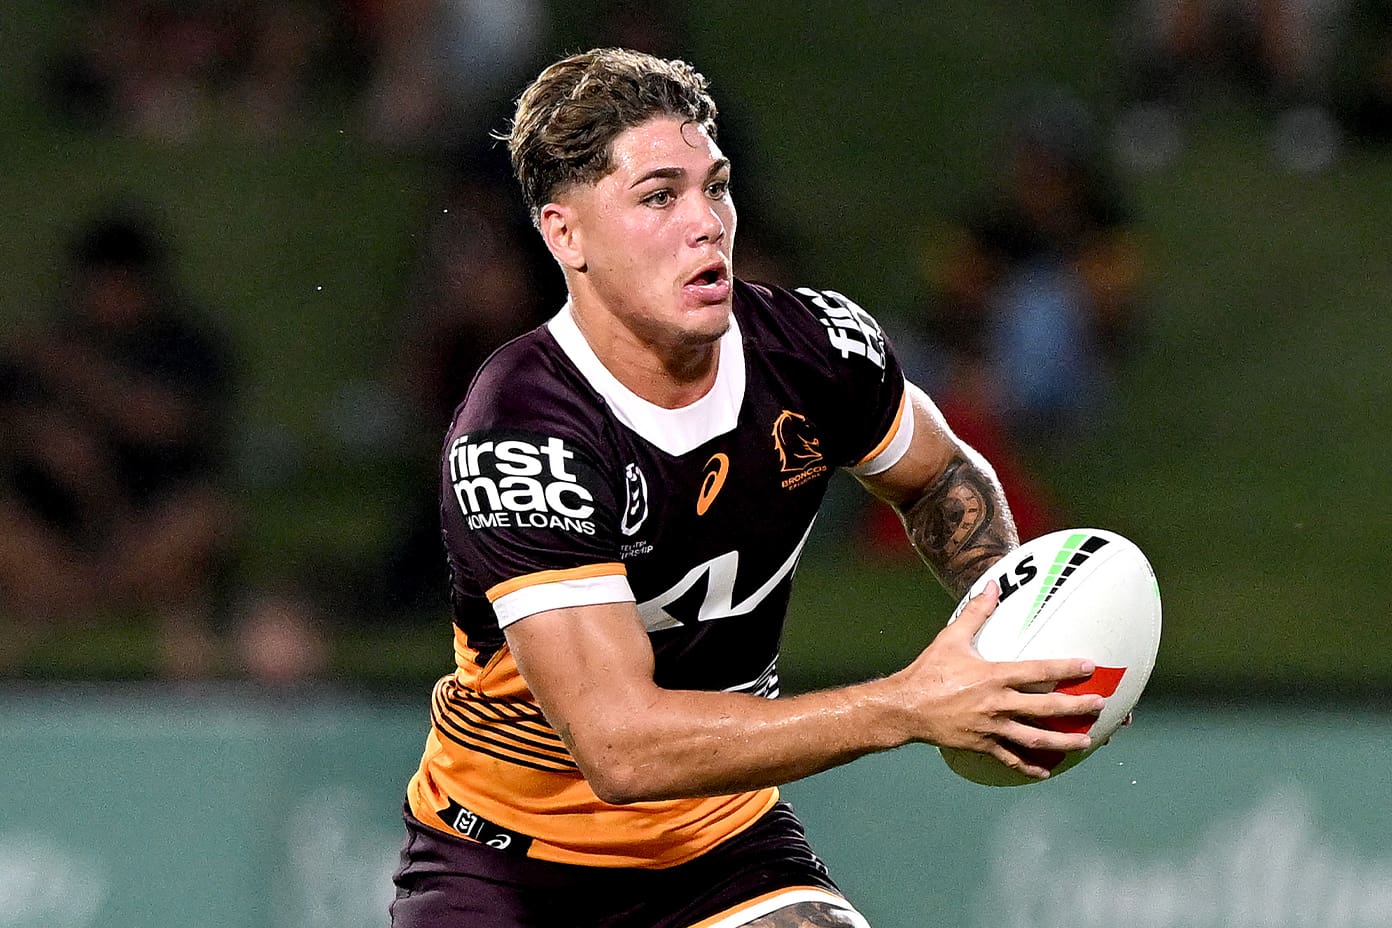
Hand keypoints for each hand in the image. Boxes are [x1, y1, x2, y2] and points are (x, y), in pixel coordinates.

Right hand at [894, 581, 1103, 779]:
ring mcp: (992, 727)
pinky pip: (1010, 759)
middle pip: (1046, 709)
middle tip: (1100, 706)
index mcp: (994, 675)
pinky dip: (1029, 767)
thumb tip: (992, 586)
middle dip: (1076, 708)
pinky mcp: (982, 744)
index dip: (1066, 669)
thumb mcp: (951, 638)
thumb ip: (977, 613)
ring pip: (1035, 739)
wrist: (905, 708)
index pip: (1039, 671)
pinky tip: (1045, 771)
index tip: (1089, 667)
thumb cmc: (928, 671)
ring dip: (1064, 741)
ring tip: (1086, 742)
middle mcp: (997, 703)